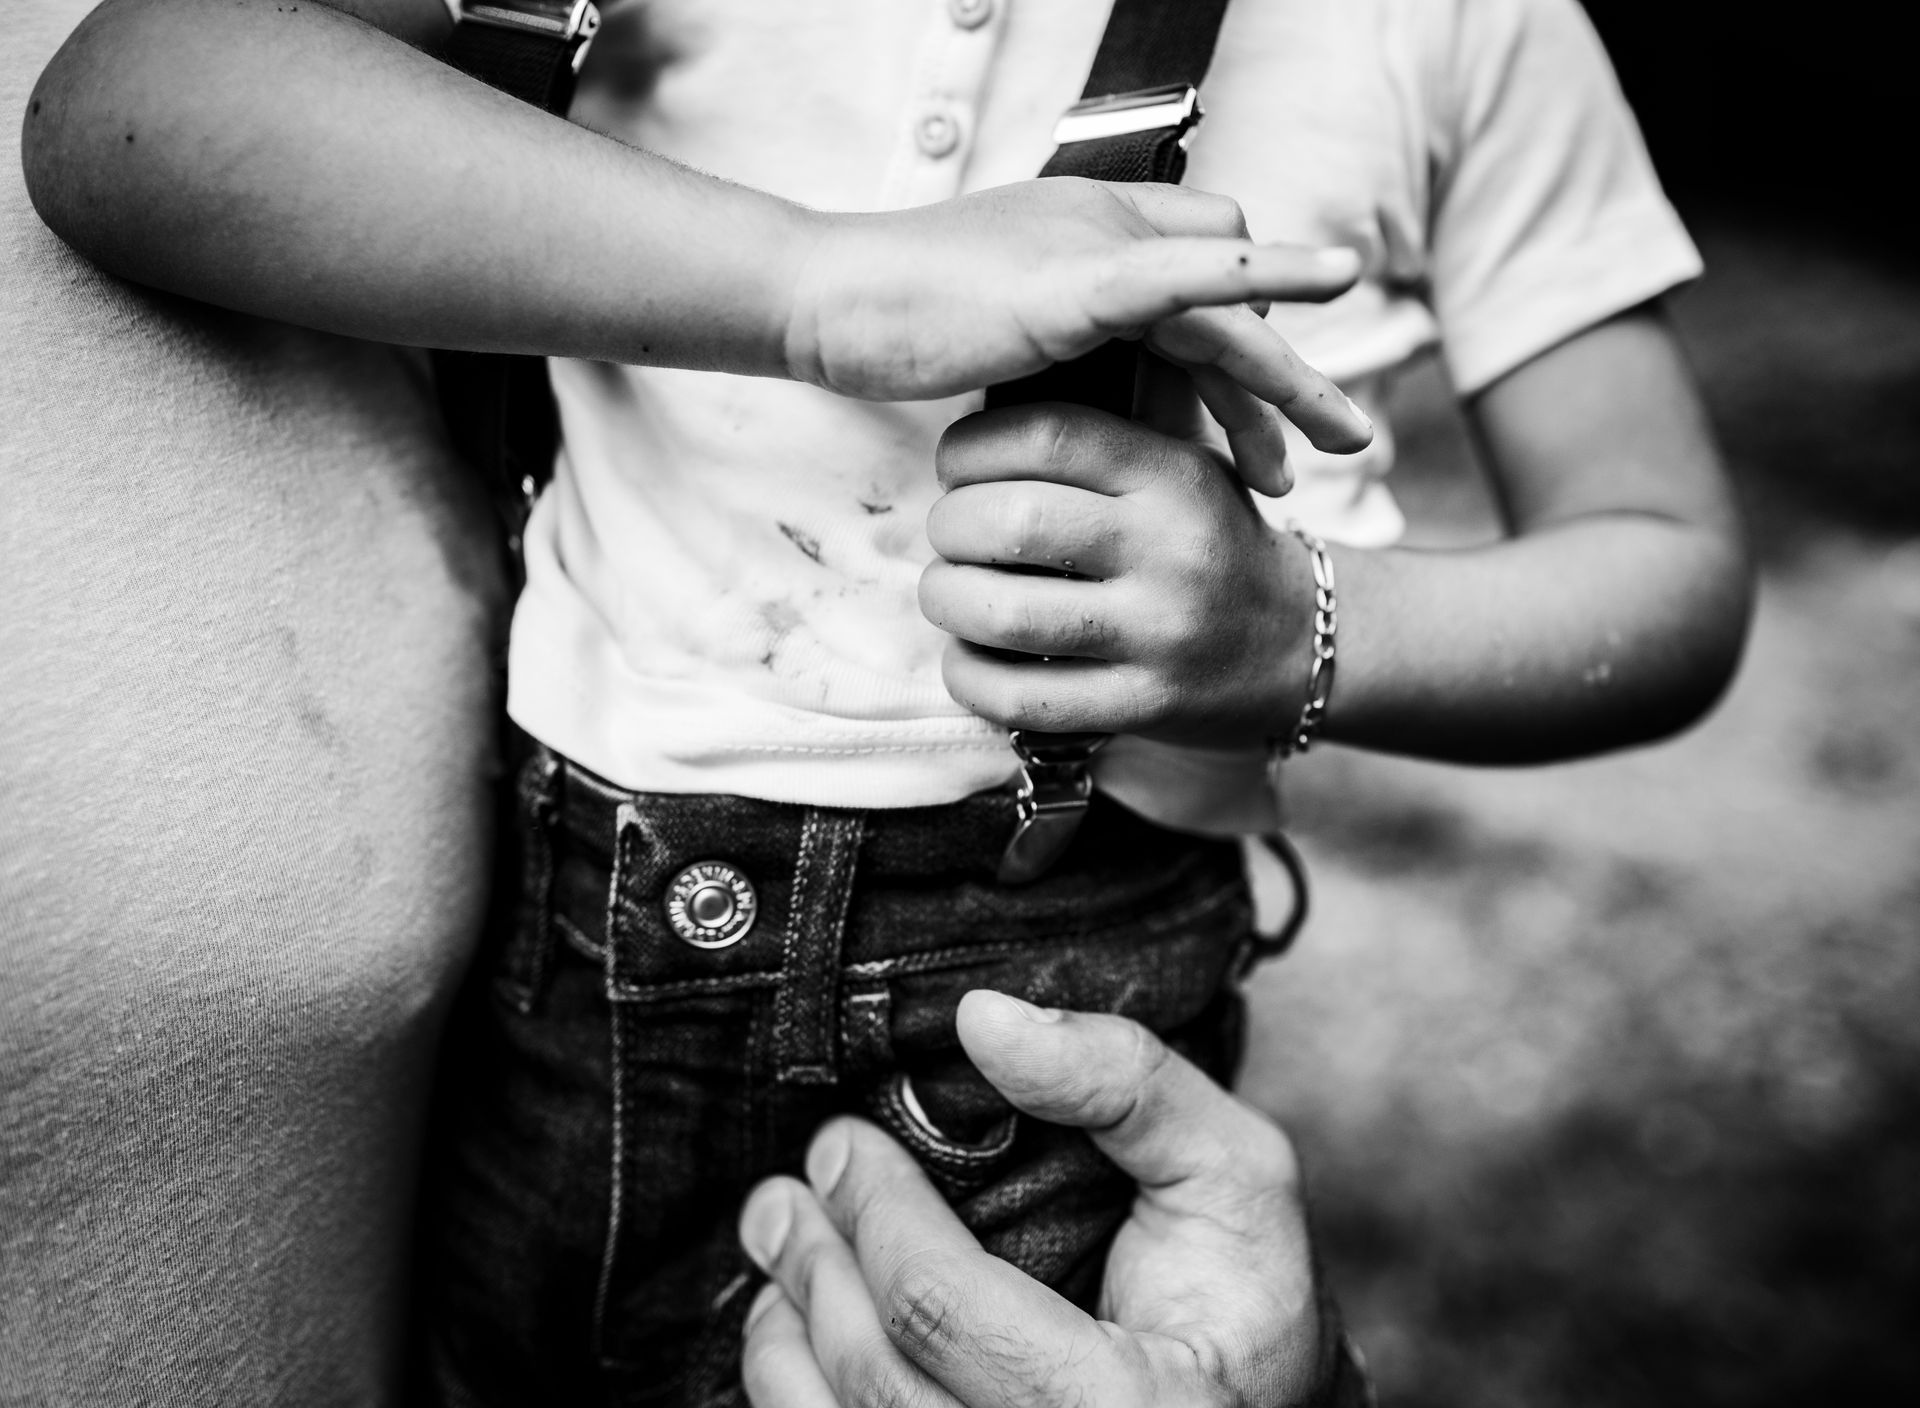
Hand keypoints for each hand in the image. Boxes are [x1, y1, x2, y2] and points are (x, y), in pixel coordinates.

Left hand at [736, 991, 1337, 1407]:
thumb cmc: (1243, 1288)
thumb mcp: (1232, 1164)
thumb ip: (1125, 1081)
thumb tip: (983, 1020)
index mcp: (1135, 1407)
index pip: (943, 1313)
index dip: (876, 1213)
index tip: (843, 1141)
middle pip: (876, 1383)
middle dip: (816, 1266)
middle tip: (785, 1192)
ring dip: (782, 1338)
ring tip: (781, 1250)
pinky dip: (794, 1395)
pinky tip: (796, 1332)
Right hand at [785, 179, 1371, 459]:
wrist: (830, 301)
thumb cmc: (895, 325)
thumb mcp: (1001, 340)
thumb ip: (1063, 359)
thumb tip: (1096, 419)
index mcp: (1093, 242)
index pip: (1197, 275)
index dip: (1230, 339)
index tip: (1237, 418)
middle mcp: (1110, 230)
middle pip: (1229, 298)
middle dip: (1280, 379)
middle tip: (1331, 443)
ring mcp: (1098, 247)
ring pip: (1227, 306)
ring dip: (1290, 376)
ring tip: (1343, 443)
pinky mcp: (1081, 279)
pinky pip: (1193, 275)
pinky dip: (1268, 272)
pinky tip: (1336, 277)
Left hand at [917, 358, 1314, 744]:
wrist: (1296, 642)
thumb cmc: (1205, 541)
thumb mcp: (1183, 463)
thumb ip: (1106, 426)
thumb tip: (1002, 375)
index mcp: (1173, 474)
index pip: (1047, 436)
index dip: (972, 447)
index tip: (955, 465)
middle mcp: (1172, 549)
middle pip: (1012, 522)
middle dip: (950, 527)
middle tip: (951, 536)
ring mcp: (1161, 634)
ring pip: (1004, 614)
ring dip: (948, 602)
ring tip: (952, 594)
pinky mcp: (1144, 704)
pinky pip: (1022, 697)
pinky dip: (970, 676)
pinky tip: (971, 658)